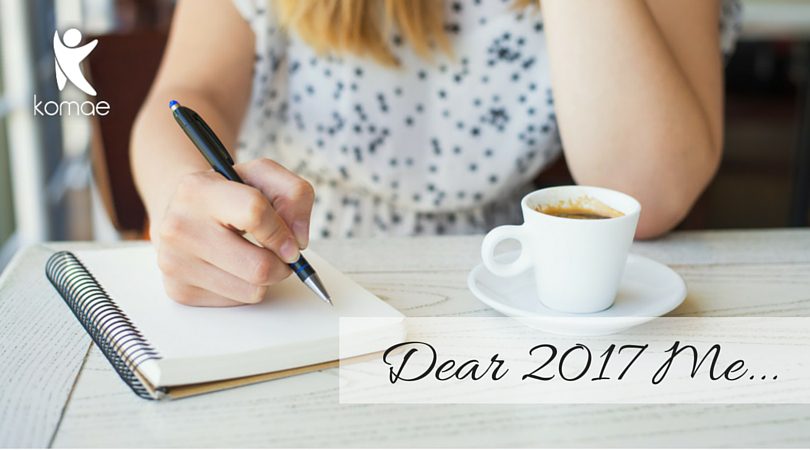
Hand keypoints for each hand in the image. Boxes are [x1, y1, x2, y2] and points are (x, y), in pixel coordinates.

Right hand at [151, 158, 314, 305]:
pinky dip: (245, 288)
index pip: (255, 213)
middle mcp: (180, 227)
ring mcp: (176, 263)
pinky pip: (237, 302)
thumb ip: (294, 195)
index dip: (282, 232)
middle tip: (279, 254)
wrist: (182, 211)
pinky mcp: (180, 291)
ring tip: (252, 256)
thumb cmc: (227, 194)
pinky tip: (233, 268)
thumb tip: (298, 241)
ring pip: (252, 291)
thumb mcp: (263, 176)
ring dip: (265, 278)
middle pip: (259, 267)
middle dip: (282, 265)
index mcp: (199, 190)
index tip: (291, 243)